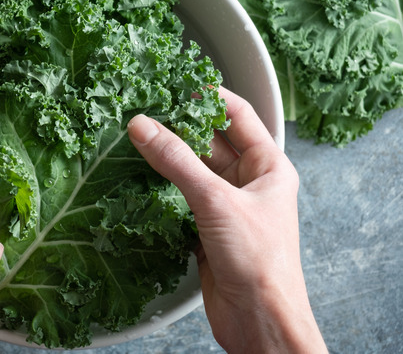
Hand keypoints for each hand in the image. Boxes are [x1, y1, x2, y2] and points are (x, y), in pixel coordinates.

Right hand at [127, 88, 326, 353]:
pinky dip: (160, 190)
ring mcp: (226, 207)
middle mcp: (248, 183)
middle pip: (209, 142)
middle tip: (144, 111)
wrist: (259, 320)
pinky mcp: (206, 229)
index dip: (208, 95)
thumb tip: (143, 126)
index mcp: (268, 167)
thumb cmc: (260, 262)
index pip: (238, 115)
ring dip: (166, 159)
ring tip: (134, 140)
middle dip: (178, 126)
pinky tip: (138, 180)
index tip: (176, 83)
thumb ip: (176, 161)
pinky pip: (180, 198)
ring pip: (191, 171)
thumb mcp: (216, 201)